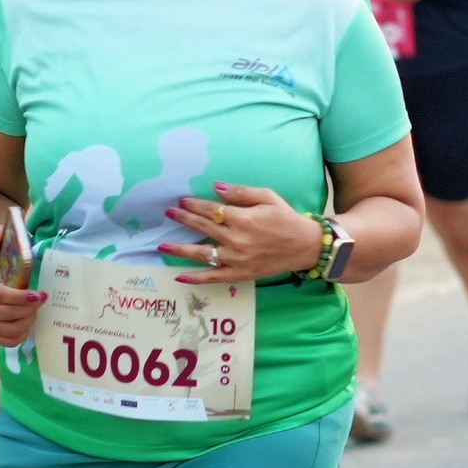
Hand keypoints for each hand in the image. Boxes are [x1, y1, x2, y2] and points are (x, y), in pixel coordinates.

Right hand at [0, 224, 39, 344]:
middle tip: (42, 298)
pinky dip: (21, 335)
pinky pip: (7, 341)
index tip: (37, 294)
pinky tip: (27, 321)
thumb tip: (15, 230)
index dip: (19, 297)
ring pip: (9, 330)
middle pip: (7, 314)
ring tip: (35, 308)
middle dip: (29, 308)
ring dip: (27, 321)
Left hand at [165, 183, 320, 284]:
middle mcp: (237, 239)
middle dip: (183, 220)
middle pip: (203, 228)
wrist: (306, 246)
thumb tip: (216, 188)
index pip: (211, 210)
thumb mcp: (268, 197)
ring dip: (180, 250)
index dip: (195, 205)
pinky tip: (180, 277)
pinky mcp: (240, 274)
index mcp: (243, 218)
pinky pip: (214, 277)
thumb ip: (241, 193)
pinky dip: (196, 278)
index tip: (182, 201)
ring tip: (162, 246)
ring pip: (203, 254)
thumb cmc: (287, 219)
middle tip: (169, 214)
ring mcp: (237, 259)